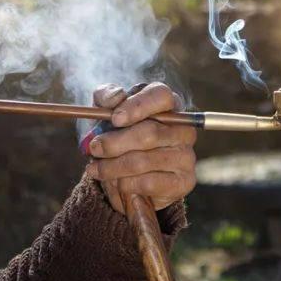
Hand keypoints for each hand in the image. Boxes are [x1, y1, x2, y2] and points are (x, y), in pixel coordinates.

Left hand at [85, 82, 196, 212]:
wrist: (128, 179)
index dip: (138, 106)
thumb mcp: (107, 114)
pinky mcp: (184, 181)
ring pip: (144, 161)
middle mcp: (183, 129)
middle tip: (94, 148)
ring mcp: (186, 156)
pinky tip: (116, 183)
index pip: (161, 96)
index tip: (115, 119)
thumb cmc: (119, 138)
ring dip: (113, 167)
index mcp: (167, 105)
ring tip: (95, 169)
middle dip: (115, 143)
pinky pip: (148, 183)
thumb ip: (106, 97)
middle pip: (150, 132)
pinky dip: (125, 184)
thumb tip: (116, 96)